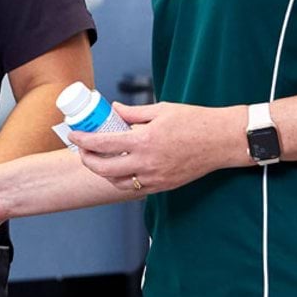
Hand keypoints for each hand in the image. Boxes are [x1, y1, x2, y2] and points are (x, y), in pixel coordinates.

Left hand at [67, 102, 245, 193]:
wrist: (223, 141)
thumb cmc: (195, 121)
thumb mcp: (161, 110)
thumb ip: (132, 113)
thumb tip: (112, 109)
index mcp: (145, 141)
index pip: (103, 144)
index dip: (83, 140)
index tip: (73, 135)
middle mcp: (148, 163)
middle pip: (104, 169)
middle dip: (87, 159)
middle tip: (81, 149)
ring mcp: (157, 178)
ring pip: (118, 183)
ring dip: (102, 173)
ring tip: (97, 160)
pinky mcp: (165, 186)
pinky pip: (136, 188)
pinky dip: (122, 180)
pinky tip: (119, 170)